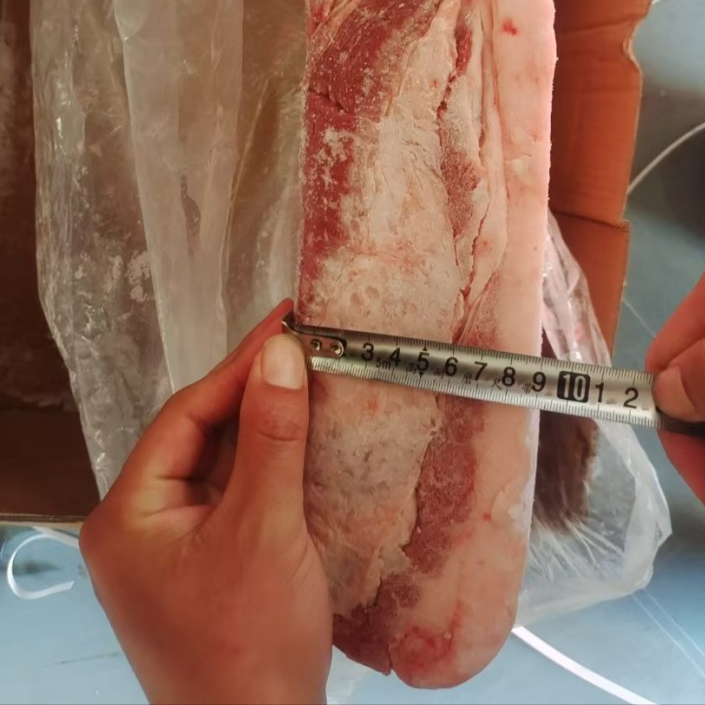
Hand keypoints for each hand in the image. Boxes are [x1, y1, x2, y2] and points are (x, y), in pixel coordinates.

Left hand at [79, 301, 331, 704]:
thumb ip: (272, 438)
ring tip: (310, 383)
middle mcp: (138, 528)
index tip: (285, 324)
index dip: (238, 366)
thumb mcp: (265, 529)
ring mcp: (170, 551)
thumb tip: (280, 353)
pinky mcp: (204, 566)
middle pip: (199, 437)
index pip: (185, 416)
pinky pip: (234, 497)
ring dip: (265, 430)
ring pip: (219, 466)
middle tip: (304, 348)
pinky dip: (269, 468)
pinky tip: (304, 443)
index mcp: (128, 516)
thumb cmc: (249, 647)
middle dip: (253, 396)